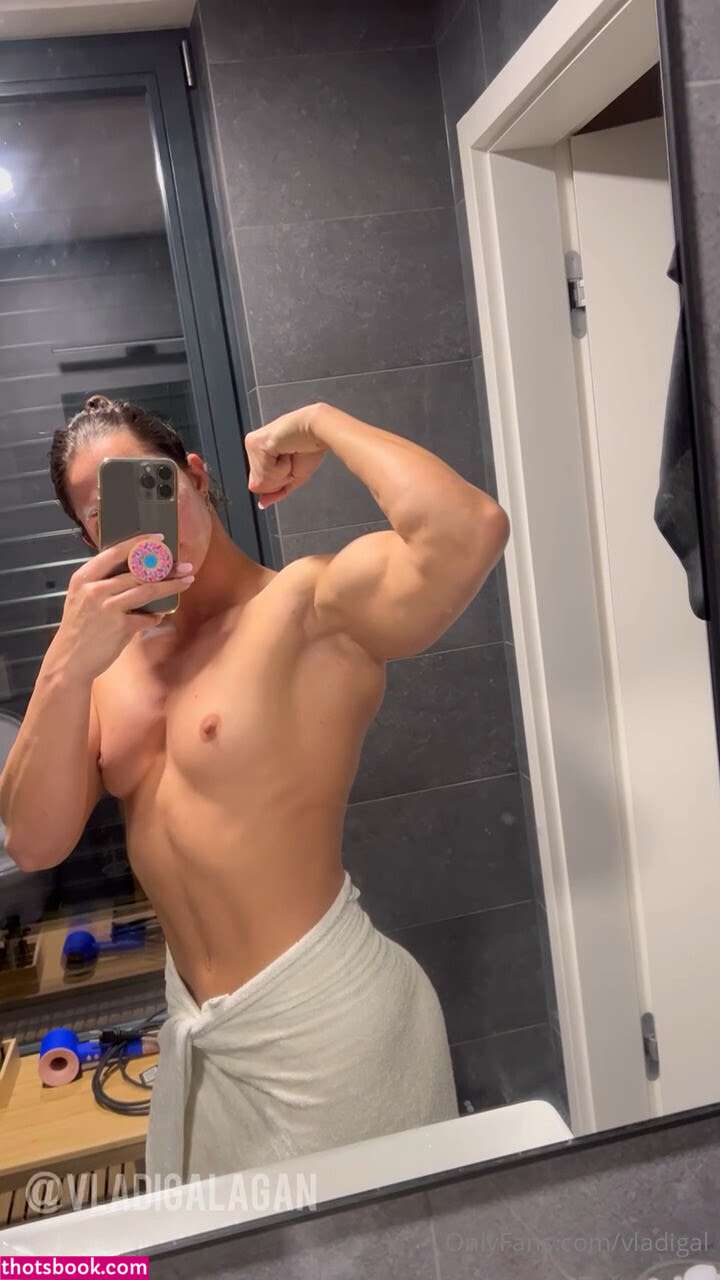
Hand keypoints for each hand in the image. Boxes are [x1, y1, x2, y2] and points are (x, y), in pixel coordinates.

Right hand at [51, 534, 194, 680]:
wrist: (69, 661)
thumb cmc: (80, 628)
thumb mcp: (81, 598)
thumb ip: (102, 583)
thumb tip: (137, 571)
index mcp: (84, 577)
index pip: (115, 552)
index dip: (140, 543)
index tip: (160, 539)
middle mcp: (94, 589)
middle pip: (138, 571)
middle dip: (166, 567)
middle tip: (186, 566)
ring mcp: (107, 607)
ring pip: (147, 590)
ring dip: (171, 586)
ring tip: (187, 582)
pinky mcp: (120, 627)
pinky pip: (147, 618)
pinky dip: (155, 617)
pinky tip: (159, 616)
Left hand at [244, 404, 327, 508]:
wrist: (320, 430)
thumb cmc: (310, 448)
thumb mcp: (293, 477)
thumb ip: (277, 491)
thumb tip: (263, 504)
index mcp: (259, 453)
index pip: (258, 484)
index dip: (278, 481)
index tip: (290, 462)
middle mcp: (252, 447)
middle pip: (256, 486)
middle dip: (279, 478)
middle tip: (290, 458)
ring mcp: (252, 445)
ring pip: (260, 482)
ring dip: (281, 472)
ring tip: (290, 453)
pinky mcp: (255, 444)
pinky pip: (265, 473)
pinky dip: (281, 467)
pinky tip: (287, 450)